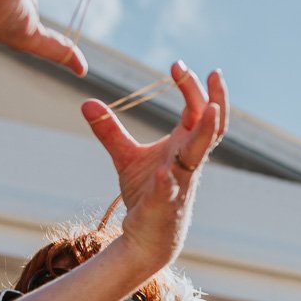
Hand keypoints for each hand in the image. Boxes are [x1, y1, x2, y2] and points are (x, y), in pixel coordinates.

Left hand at [81, 62, 228, 269]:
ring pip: (200, 154)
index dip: (192, 87)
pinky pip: (171, 190)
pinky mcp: (167, 204)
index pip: (198, 110)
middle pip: (211, 125)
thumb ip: (110, 131)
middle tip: (210, 72)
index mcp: (184, 145)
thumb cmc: (146, 194)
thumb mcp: (126, 157)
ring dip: (206, 132)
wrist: (148, 236)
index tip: (177, 64)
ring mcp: (182, 181)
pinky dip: (168, 182)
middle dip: (214, 99)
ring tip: (211, 110)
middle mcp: (189, 160)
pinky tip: (164, 173)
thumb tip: (86, 102)